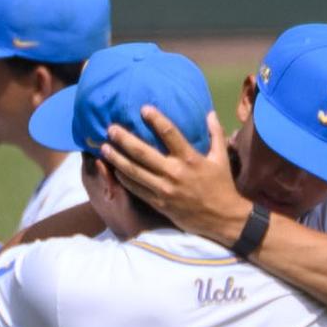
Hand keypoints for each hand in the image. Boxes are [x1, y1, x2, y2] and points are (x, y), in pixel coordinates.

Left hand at [99, 106, 248, 244]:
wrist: (222, 218)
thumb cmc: (221, 185)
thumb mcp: (221, 158)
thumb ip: (215, 134)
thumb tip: (210, 112)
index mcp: (190, 158)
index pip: (170, 134)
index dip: (156, 120)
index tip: (143, 109)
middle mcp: (174, 172)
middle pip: (143, 153)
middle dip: (125, 139)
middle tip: (111, 128)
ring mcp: (164, 189)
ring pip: (135, 172)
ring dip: (117, 159)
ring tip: (104, 147)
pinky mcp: (159, 203)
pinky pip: (137, 189)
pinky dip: (124, 179)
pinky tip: (114, 170)